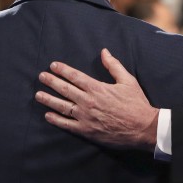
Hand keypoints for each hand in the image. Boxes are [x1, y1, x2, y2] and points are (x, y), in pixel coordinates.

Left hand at [35, 49, 157, 149]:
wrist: (143, 128)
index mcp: (97, 88)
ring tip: (38, 95)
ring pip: (62, 106)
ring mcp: (86, 117)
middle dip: (51, 81)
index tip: (53, 65)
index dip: (62, 70)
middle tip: (41, 77)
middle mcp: (88, 101)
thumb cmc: (137, 104)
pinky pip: (67, 125)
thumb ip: (114, 66)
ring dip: (49, 100)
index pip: (75, 76)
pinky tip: (48, 116)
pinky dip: (56, 120)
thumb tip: (104, 51)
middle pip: (64, 89)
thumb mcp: (128, 81)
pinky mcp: (87, 130)